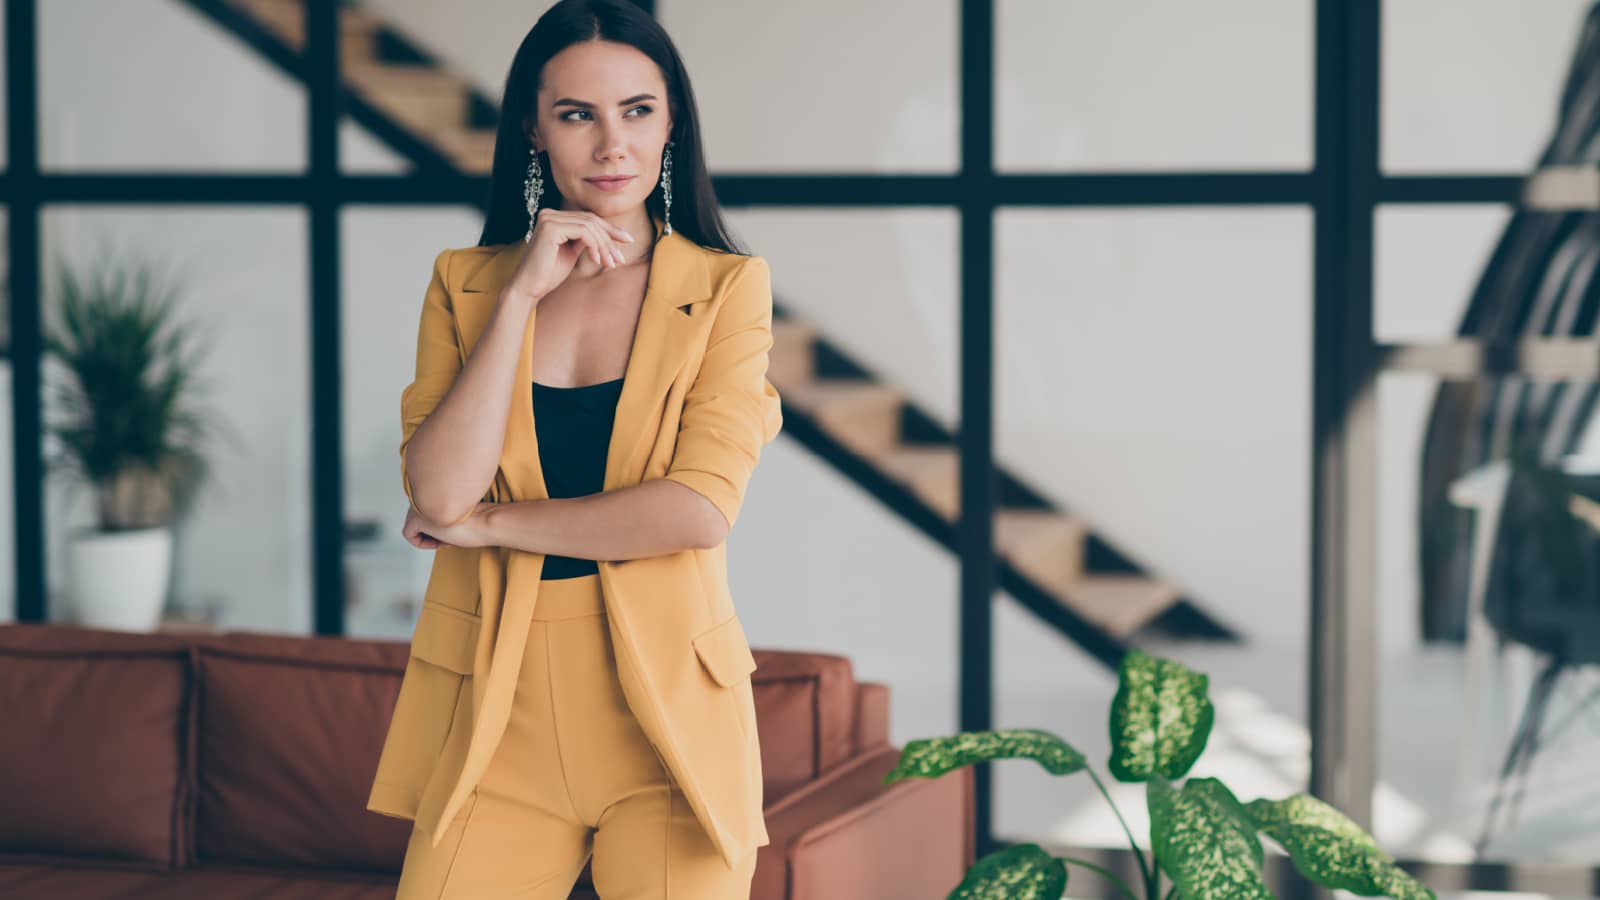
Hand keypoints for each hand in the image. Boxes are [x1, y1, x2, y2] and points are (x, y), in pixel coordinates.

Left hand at [402, 501, 495, 549]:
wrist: (485, 522)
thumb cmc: (479, 520)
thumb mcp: (457, 512)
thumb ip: (442, 512)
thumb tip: (431, 525)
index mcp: (435, 488)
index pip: (426, 509)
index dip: (437, 523)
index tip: (452, 530)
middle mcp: (424, 494)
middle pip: (417, 518)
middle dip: (431, 531)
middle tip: (449, 537)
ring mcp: (418, 506)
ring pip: (412, 525)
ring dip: (428, 536)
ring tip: (446, 538)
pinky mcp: (416, 519)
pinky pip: (408, 535)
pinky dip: (421, 543)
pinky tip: (439, 542)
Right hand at [508, 209, 635, 303]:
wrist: (529, 288)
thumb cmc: (549, 274)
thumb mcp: (572, 252)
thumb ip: (586, 240)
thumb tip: (610, 236)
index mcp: (554, 218)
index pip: (588, 219)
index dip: (610, 230)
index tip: (628, 241)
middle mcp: (549, 214)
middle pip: (591, 220)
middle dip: (610, 239)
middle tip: (620, 259)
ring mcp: (548, 219)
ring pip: (589, 226)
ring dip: (604, 246)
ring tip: (610, 264)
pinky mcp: (550, 228)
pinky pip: (583, 232)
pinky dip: (594, 245)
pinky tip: (597, 260)